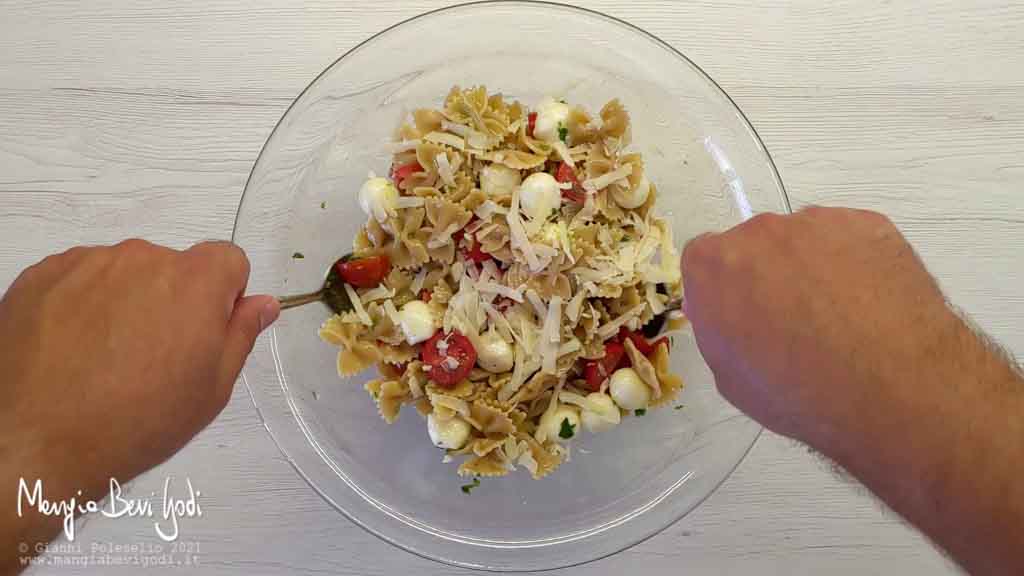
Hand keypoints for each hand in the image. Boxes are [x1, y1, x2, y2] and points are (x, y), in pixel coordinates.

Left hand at [0, 240, 277, 569]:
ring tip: (107, 359)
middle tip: (154, 358)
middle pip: (174, 267)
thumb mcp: (210, 390)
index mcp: (193, 282)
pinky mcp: (43, 275)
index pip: (228, 259)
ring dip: (126, 302)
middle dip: (172, 301)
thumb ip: (240, 335)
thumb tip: (261, 305)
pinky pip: (80, 279)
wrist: (34, 440)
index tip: (206, 331)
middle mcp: (142, 259)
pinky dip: (83, 306)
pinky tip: (74, 352)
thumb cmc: (134, 422)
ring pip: (125, 273)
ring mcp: (87, 263)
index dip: (224, 295)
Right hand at [682, 207, 1023, 575]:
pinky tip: (871, 306)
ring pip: (805, 240)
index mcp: (713, 265)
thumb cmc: (799, 392)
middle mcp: (759, 232)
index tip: (743, 318)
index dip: (725, 291)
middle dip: (769, 276)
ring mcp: (817, 223)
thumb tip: (734, 317)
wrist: (891, 387)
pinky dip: (856, 264)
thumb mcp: (731, 377)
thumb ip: (721, 330)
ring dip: (813, 268)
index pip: (706, 262)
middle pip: (755, 246)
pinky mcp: (868, 223)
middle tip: (795, 322)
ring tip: (842, 318)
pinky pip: (850, 240)